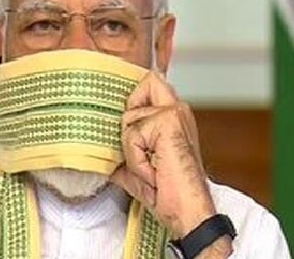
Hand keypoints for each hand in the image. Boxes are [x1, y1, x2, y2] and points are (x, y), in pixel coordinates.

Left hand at [111, 72, 231, 256]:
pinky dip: (136, 159)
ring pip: (128, 119)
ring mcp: (174, 113)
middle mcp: (177, 109)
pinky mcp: (167, 122)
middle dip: (130, 124)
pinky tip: (154, 171)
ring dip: (132, 151)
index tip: (129, 116)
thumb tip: (103, 152)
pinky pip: (132, 136)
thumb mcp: (140, 169)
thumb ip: (125, 153)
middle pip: (141, 86)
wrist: (189, 212)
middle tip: (144, 153)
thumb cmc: (171, 194)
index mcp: (174, 116)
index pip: (150, 82)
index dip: (134, 96)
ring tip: (151, 168)